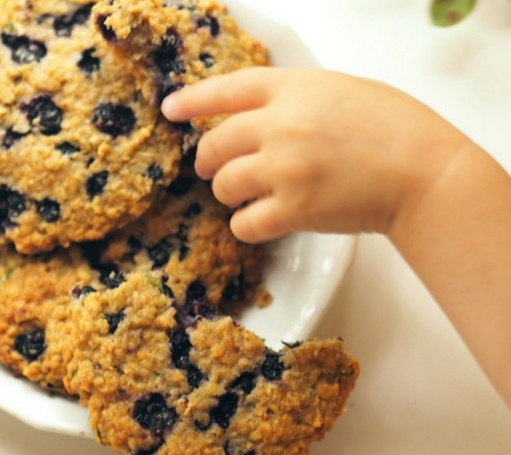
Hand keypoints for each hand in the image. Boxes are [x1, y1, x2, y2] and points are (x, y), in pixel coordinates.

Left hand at [161, 67, 467, 242]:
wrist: (424, 171)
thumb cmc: (395, 128)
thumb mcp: (341, 92)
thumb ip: (297, 100)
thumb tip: (261, 120)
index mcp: (293, 89)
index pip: (228, 90)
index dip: (194, 100)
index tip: (171, 110)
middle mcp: (280, 125)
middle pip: (216, 145)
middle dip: (208, 161)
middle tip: (212, 171)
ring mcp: (283, 167)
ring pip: (225, 186)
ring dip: (229, 195)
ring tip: (246, 198)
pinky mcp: (293, 208)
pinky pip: (244, 223)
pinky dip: (246, 225)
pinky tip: (261, 221)